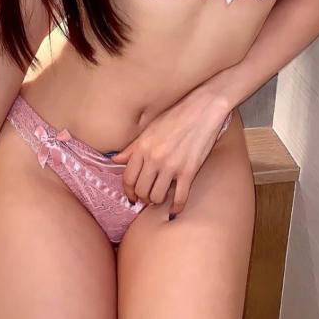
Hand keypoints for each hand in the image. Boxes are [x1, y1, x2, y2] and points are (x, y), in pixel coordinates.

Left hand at [109, 87, 230, 216]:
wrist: (203, 108)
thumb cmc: (176, 115)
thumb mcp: (150, 128)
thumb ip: (132, 147)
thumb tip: (114, 159)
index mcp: (142, 147)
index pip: (128, 178)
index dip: (128, 191)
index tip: (132, 196)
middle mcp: (154, 158)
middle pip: (141, 190)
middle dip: (143, 197)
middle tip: (147, 197)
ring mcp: (171, 166)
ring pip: (157, 197)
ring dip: (157, 200)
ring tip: (160, 197)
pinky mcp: (189, 171)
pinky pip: (180, 197)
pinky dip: (176, 207)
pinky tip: (175, 210)